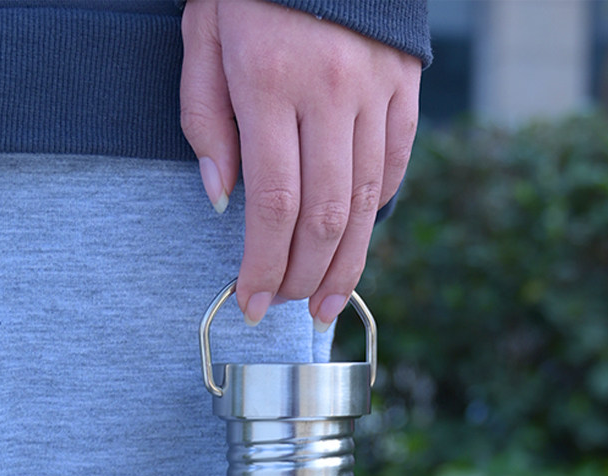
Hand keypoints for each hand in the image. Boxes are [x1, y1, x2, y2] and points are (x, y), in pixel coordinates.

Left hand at [180, 0, 420, 326]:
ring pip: (365, 201)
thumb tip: (222, 202)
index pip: (273, 204)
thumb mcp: (203, 35)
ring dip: (344, 264)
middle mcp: (329, 91)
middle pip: (323, 216)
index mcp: (270, 82)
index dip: (263, 266)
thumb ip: (204, 120)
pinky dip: (375, 211)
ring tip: (325, 303)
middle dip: (302, 276)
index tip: (249, 302)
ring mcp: (375, 88)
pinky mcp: (404, 83)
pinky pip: (396, 163)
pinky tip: (354, 244)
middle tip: (284, 308)